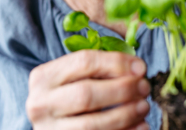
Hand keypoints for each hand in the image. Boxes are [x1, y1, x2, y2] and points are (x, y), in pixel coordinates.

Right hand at [26, 50, 150, 129]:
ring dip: (125, 114)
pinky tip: (141, 126)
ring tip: (144, 107)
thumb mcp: (73, 77)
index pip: (84, 62)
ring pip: (93, 124)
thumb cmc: (68, 96)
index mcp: (43, 77)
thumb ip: (98, 68)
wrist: (51, 126)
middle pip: (86, 94)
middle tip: (144, 87)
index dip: (116, 63)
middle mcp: (40, 104)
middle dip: (122, 89)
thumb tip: (137, 68)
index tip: (140, 67)